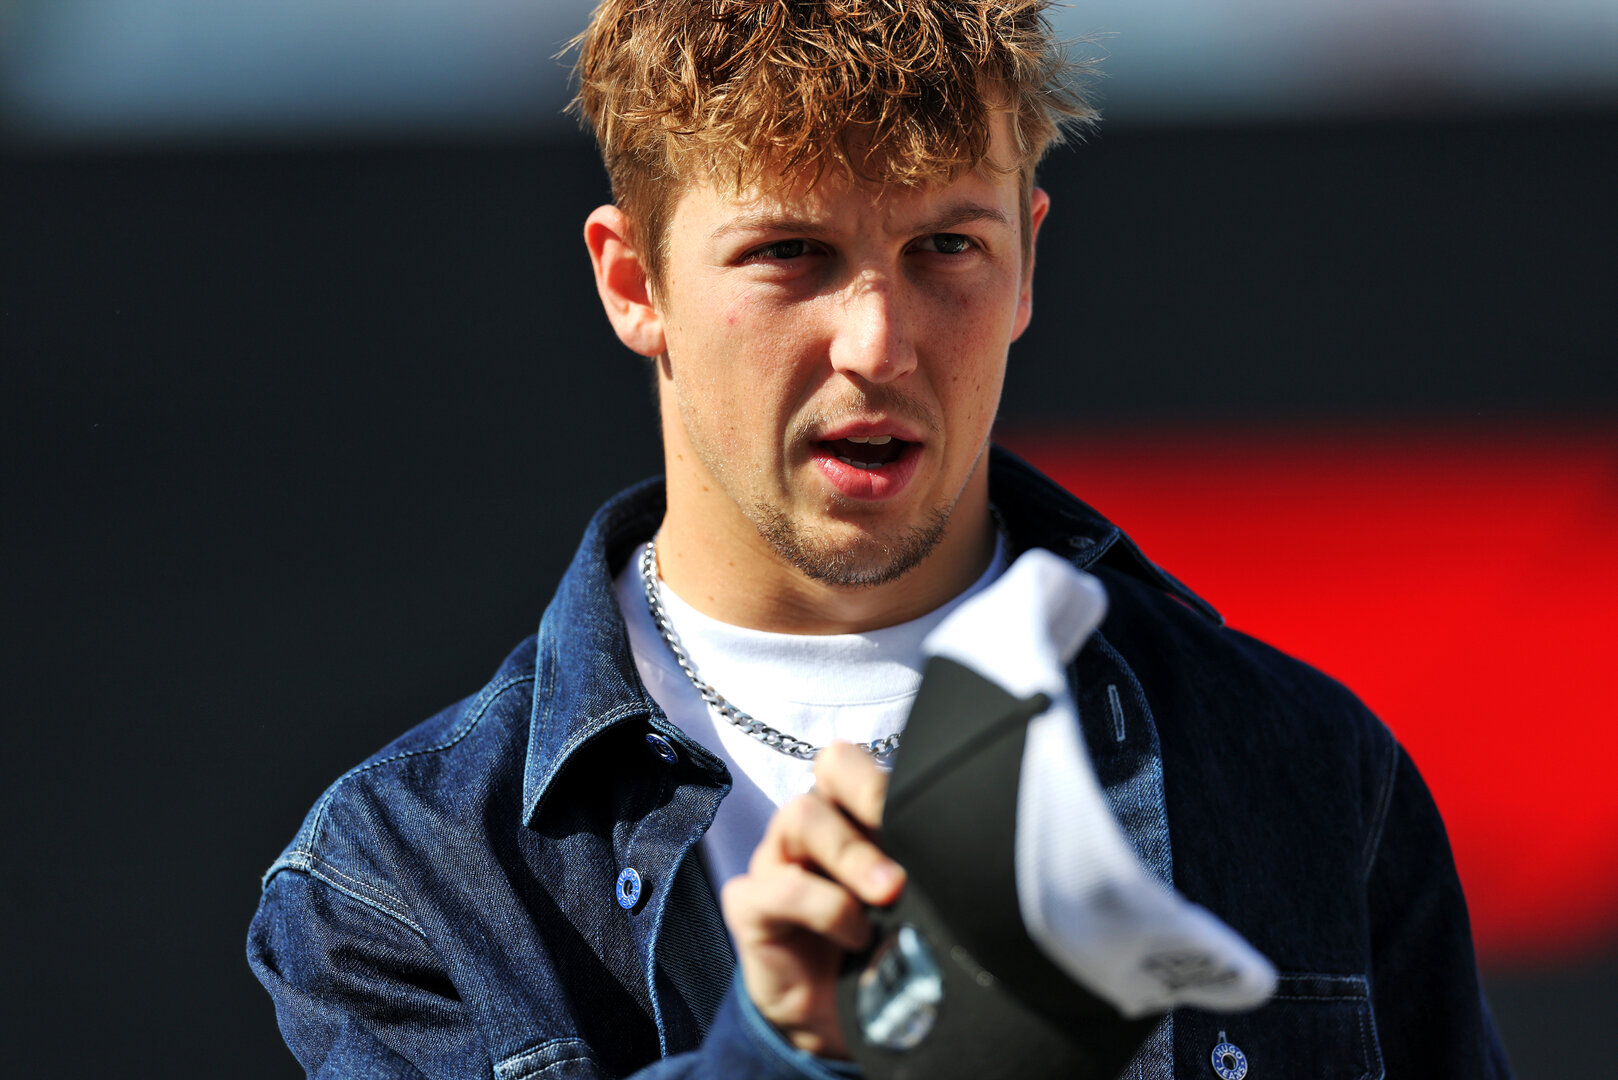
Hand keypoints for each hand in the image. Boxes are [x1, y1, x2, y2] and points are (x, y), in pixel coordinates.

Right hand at [719, 741, 907, 1057]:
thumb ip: (928, 868)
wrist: (836, 1018)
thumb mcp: (913, 902)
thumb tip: (978, 855)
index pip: (853, 760)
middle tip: (909, 853)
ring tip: (888, 896)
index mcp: (853, 816)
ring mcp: (777, 861)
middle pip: (830, 769)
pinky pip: (779, 887)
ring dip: (852, 854)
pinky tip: (856, 936)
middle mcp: (814, 828)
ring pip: (801, 817)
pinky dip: (824, 908)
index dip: (880, 776)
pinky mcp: (750, 906)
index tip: (925, 810)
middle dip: (872, 801)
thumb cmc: (883, 947)